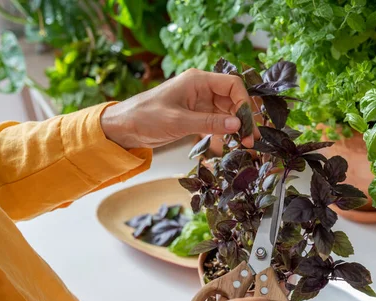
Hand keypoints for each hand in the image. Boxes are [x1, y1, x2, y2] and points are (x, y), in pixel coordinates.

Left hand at [100, 68, 257, 148]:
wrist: (124, 128)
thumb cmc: (145, 117)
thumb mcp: (179, 121)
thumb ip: (210, 123)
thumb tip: (237, 124)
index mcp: (197, 81)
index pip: (232, 84)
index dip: (243, 102)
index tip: (246, 123)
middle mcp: (202, 89)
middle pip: (233, 99)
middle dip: (243, 118)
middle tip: (251, 139)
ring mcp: (200, 103)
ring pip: (228, 112)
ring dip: (237, 127)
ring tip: (245, 144)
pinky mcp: (196, 116)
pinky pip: (217, 122)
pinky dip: (225, 132)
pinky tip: (229, 145)